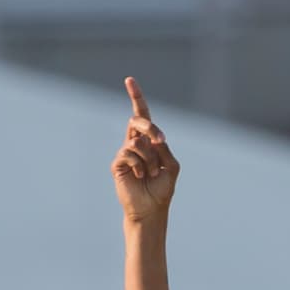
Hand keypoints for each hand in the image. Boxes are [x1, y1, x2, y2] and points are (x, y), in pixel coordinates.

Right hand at [112, 78, 179, 222]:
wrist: (150, 210)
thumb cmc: (162, 189)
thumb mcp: (171, 166)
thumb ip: (164, 149)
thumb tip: (149, 139)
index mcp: (149, 141)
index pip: (142, 115)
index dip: (136, 97)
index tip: (129, 80)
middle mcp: (135, 143)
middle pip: (139, 121)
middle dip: (150, 128)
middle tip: (159, 141)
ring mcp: (125, 152)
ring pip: (138, 141)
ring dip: (150, 159)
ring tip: (150, 174)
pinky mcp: (118, 163)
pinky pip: (129, 153)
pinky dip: (140, 165)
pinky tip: (141, 177)